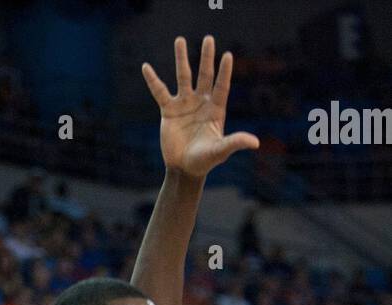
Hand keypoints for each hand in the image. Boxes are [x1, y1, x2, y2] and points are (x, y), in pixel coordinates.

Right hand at [142, 35, 258, 179]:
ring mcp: (185, 104)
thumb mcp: (220, 151)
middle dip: (206, 58)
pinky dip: (153, 80)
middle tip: (208, 39)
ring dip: (181, 59)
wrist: (183, 169)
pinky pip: (160, 92)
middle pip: (204, 75)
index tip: (227, 55)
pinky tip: (146, 67)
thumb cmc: (204, 161)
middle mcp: (201, 103)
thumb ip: (235, 142)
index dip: (224, 72)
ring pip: (183, 77)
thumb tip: (255, 143)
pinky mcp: (169, 110)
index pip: (221, 87)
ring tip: (179, 40)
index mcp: (215, 110)